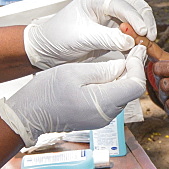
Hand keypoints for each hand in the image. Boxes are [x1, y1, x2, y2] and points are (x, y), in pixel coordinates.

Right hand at [0, 45, 146, 145]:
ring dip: (124, 77)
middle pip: (131, 91)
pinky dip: (114, 85)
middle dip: (133, 69)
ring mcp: (102, 118)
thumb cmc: (46, 93)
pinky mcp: (97, 118)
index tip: (138, 50)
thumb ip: (103, 69)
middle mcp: (107, 114)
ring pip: (122, 95)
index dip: (139, 65)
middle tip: (132, 50)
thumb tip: (123, 65)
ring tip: (121, 58)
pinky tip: (108, 73)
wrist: (29, 114)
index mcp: (103, 103)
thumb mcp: (75, 72)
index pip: (135, 85)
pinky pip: (112, 100)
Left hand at [23, 0, 156, 68]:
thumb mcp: (82, 37)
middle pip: (135, 8)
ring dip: (143, 33)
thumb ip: (107, 38)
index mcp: (95, 0)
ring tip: (146, 46)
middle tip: (149, 39)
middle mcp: (105, 7)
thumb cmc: (58, 38)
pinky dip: (137, 43)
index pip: (121, 4)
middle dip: (144, 21)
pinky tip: (139, 52)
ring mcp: (110, 20)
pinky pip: (130, 36)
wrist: (46, 51)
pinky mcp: (112, 34)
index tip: (143, 32)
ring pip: (135, 22)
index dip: (134, 17)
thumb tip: (131, 42)